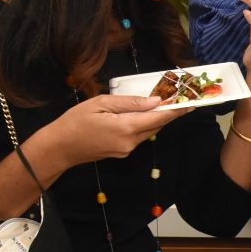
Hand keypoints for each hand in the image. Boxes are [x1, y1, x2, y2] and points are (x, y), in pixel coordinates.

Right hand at [30, 94, 190, 175]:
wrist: (59, 148)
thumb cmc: (75, 121)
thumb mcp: (101, 104)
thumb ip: (129, 103)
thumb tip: (154, 101)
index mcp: (127, 128)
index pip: (159, 117)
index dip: (176, 110)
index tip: (191, 103)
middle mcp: (131, 142)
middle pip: (156, 125)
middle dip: (169, 112)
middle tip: (179, 99)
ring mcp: (127, 150)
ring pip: (148, 131)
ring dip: (156, 118)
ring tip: (164, 103)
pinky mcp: (121, 152)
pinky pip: (138, 136)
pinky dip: (144, 124)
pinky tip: (142, 114)